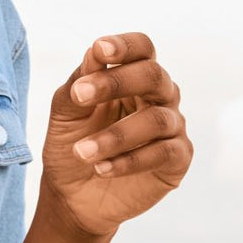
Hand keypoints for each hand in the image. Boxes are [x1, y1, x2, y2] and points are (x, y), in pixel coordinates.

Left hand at [40, 31, 192, 238]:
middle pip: (154, 75)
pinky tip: (101, 168)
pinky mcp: (177, 159)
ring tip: (81, 152)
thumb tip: (95, 52)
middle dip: (117, 82)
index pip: (141, 49)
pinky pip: (163, 153)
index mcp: (132, 77)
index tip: (100, 50)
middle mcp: (158, 96)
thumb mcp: (65, 114)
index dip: (125, 46)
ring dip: (114, 135)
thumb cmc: (71, 145)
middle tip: (79, 95)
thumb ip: (79, 84)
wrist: (72, 196)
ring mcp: (171, 127)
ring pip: (156, 119)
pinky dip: (129, 161)